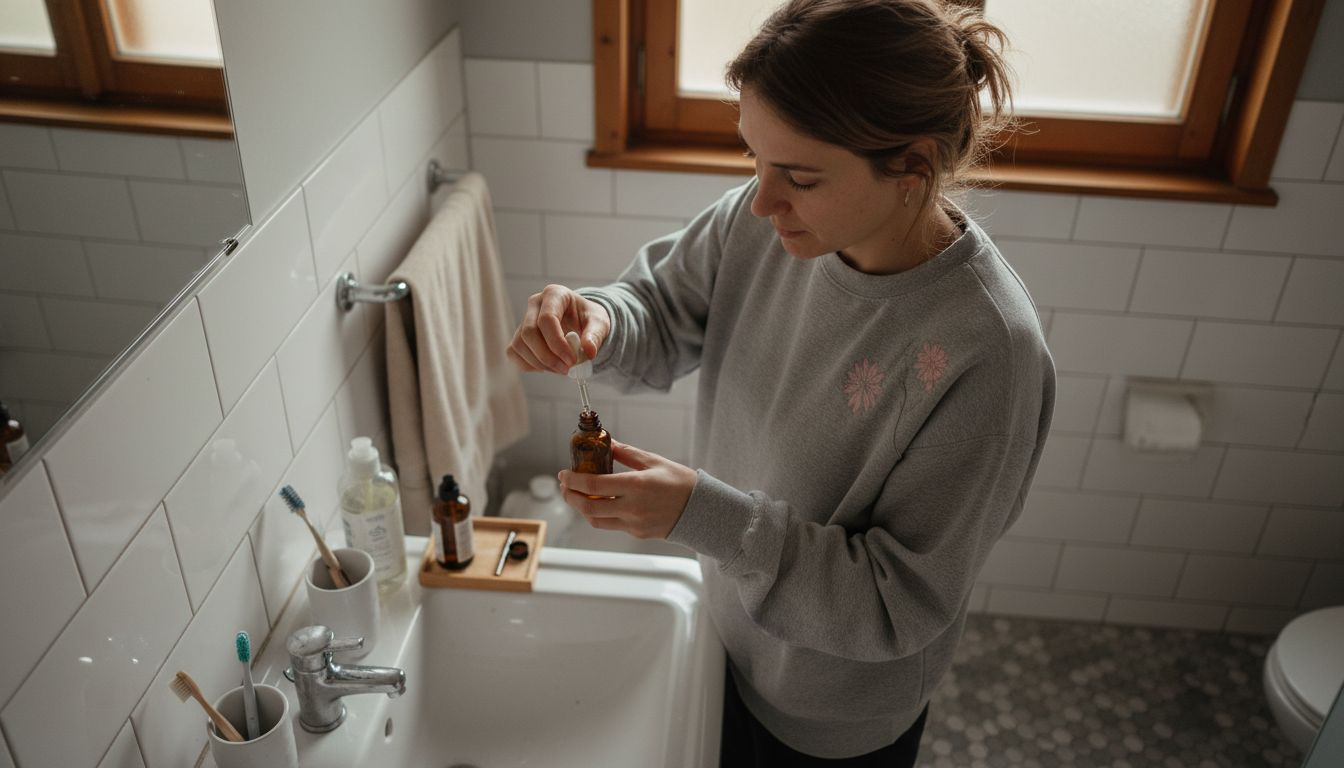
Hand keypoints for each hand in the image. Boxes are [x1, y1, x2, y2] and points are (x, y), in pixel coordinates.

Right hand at [507, 284, 609, 374]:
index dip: (557, 343)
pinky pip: (514, 354)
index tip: (572, 360)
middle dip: (547, 356)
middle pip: (528, 333)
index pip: (546, 319)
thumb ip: (596, 335)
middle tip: (566, 369)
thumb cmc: (589, 319)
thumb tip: (589, 351)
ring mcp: (523, 320)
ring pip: (519, 345)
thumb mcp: (599, 322)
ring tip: (561, 368)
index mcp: (554, 294)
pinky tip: (548, 366)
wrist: (581, 322)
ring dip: (539, 363)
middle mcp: (535, 304)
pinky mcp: (518, 336)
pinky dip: (530, 365)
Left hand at [558, 440, 696, 539]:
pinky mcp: (637, 533)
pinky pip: (611, 525)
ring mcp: (634, 523)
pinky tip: (600, 502)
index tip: (564, 473)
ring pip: (596, 520)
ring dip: (582, 508)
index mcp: (636, 486)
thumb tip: (606, 444)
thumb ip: (626, 453)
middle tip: (565, 486)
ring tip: (578, 495)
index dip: (573, 480)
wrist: (702, 510)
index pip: (593, 484)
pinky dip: (600, 513)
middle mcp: (632, 507)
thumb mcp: (653, 461)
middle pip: (588, 507)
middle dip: (570, 496)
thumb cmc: (681, 482)